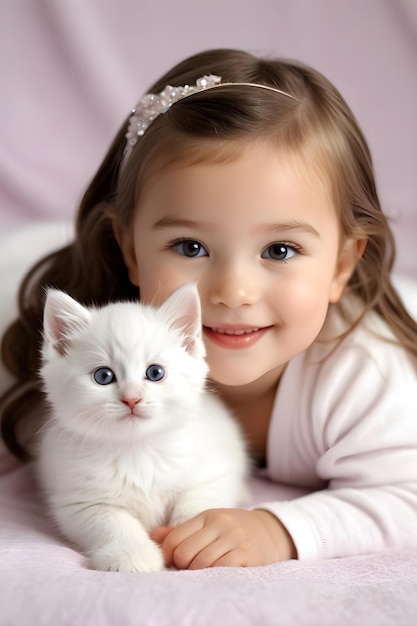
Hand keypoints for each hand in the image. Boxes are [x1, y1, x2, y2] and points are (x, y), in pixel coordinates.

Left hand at [150, 508, 296, 569]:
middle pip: (185, 553)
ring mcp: (234, 538)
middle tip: (189, 570)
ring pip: (201, 564)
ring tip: (202, 574)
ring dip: (197, 574)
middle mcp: (220, 524)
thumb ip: (181, 530)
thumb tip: (153, 536)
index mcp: (206, 515)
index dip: (168, 556)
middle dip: (182, 567)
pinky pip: (221, 569)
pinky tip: (216, 575)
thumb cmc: (233, 530)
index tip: (174, 563)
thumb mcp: (209, 523)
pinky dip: (213, 576)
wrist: (271, 532)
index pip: (175, 538)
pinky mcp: (246, 554)